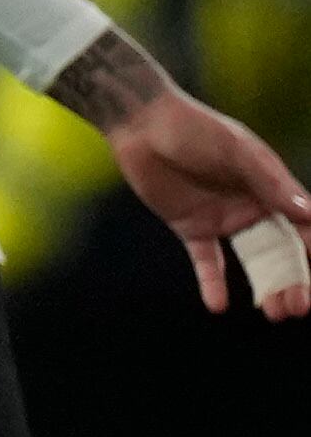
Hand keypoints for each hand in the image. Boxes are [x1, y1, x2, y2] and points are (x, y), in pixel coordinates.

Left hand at [107, 85, 310, 317]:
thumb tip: (309, 213)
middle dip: (293, 280)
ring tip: (274, 312)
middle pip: (282, 251)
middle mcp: (254, 207)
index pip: (302, 226)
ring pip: (251, 261)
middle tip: (297, 308)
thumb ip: (270, 182)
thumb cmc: (195, 128)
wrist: (142, 124)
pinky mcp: (191, 227)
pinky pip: (207, 261)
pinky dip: (212, 283)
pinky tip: (217, 306)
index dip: (310, 250)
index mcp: (272, 189)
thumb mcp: (236, 151)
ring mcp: (224, 219)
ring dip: (265, 287)